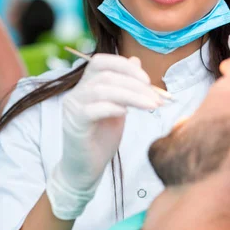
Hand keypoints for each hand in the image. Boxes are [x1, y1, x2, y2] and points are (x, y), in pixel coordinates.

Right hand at [46, 54, 162, 219]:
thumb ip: (124, 86)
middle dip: (135, 83)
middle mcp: (76, 93)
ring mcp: (72, 107)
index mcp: (85, 85)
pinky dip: (114, 108)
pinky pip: (94, 109)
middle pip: (106, 75)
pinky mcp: (74, 123)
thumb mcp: (118, 108)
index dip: (125, 65)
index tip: (148, 80)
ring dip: (132, 95)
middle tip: (157, 97)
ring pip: (102, 90)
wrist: (85, 168)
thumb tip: (135, 60)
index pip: (100, 61)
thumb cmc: (101, 139)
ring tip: (152, 105)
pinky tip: (127, 114)